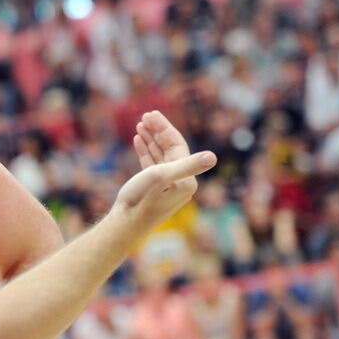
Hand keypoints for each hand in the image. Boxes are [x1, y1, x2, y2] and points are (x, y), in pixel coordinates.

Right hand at [114, 111, 215, 230]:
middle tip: (144, 116)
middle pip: (170, 149)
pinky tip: (138, 140)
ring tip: (140, 125)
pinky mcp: (155, 189)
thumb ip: (187, 165)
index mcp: (187, 179)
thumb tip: (213, 156)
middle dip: (157, 131)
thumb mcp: (163, 177)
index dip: (164, 128)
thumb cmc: (142, 200)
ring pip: (160, 155)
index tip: (150, 114)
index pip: (177, 146)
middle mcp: (180, 182)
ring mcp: (167, 186)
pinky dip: (145, 151)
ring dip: (151, 139)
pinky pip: (152, 164)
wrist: (125, 224)